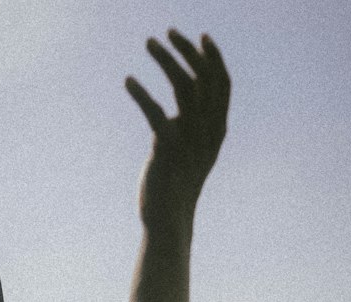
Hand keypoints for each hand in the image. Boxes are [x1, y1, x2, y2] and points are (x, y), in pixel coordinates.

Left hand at [126, 30, 230, 233]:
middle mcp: (207, 131)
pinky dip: (141, 93)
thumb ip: (196, 120)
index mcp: (217, 130)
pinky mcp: (166, 149)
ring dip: (165, 59)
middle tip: (167, 32)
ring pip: (183, 86)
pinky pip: (155, 111)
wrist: (169, 220)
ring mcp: (189, 139)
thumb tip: (189, 92)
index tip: (200, 36)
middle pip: (204, 76)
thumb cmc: (177, 184)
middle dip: (187, 49)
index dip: (213, 56)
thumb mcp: (194, 149)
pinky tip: (128, 81)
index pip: (222, 83)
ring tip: (148, 43)